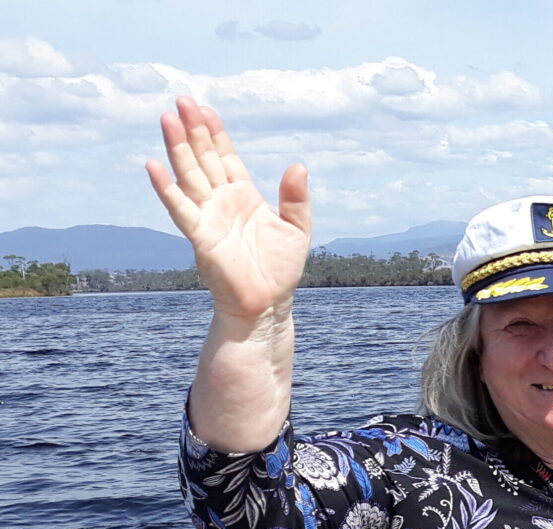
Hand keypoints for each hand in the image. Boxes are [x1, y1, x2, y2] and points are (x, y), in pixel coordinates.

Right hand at [146, 97, 311, 318]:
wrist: (267, 305)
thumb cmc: (280, 271)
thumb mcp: (297, 230)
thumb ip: (296, 199)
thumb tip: (298, 166)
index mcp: (244, 197)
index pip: (226, 157)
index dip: (215, 134)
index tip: (206, 109)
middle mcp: (222, 203)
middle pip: (203, 159)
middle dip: (193, 130)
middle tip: (181, 100)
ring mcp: (209, 218)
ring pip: (189, 176)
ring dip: (177, 148)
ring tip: (167, 118)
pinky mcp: (201, 238)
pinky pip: (180, 209)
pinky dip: (167, 189)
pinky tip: (154, 166)